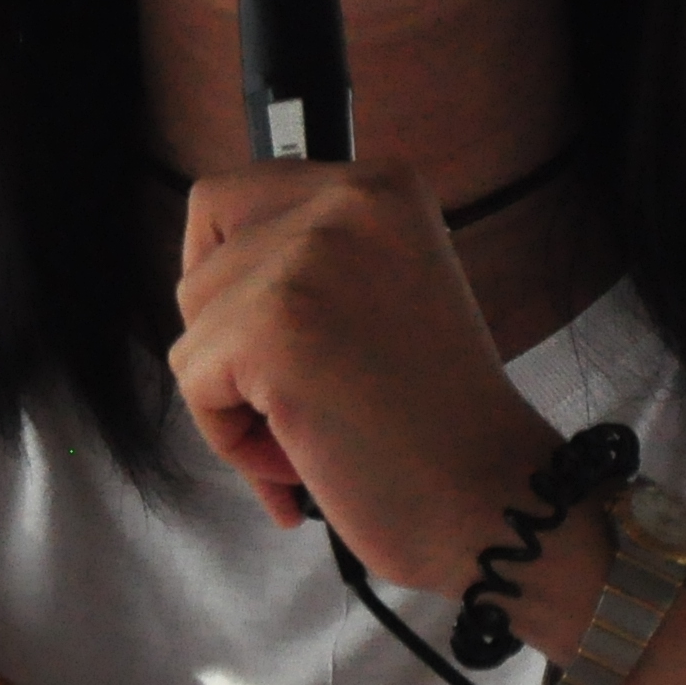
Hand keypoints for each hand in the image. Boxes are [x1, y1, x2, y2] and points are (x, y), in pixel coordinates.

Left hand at [171, 158, 561, 588]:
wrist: (491, 497)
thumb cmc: (440, 425)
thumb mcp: (387, 291)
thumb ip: (310, 262)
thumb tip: (203, 262)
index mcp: (381, 186)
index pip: (229, 199)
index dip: (228, 277)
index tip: (261, 338)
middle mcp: (347, 201)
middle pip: (203, 263)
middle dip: (231, 344)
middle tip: (304, 400)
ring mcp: (307, 260)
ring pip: (194, 326)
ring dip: (236, 396)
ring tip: (314, 432)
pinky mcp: (273, 326)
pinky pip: (194, 380)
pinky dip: (232, 438)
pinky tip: (303, 458)